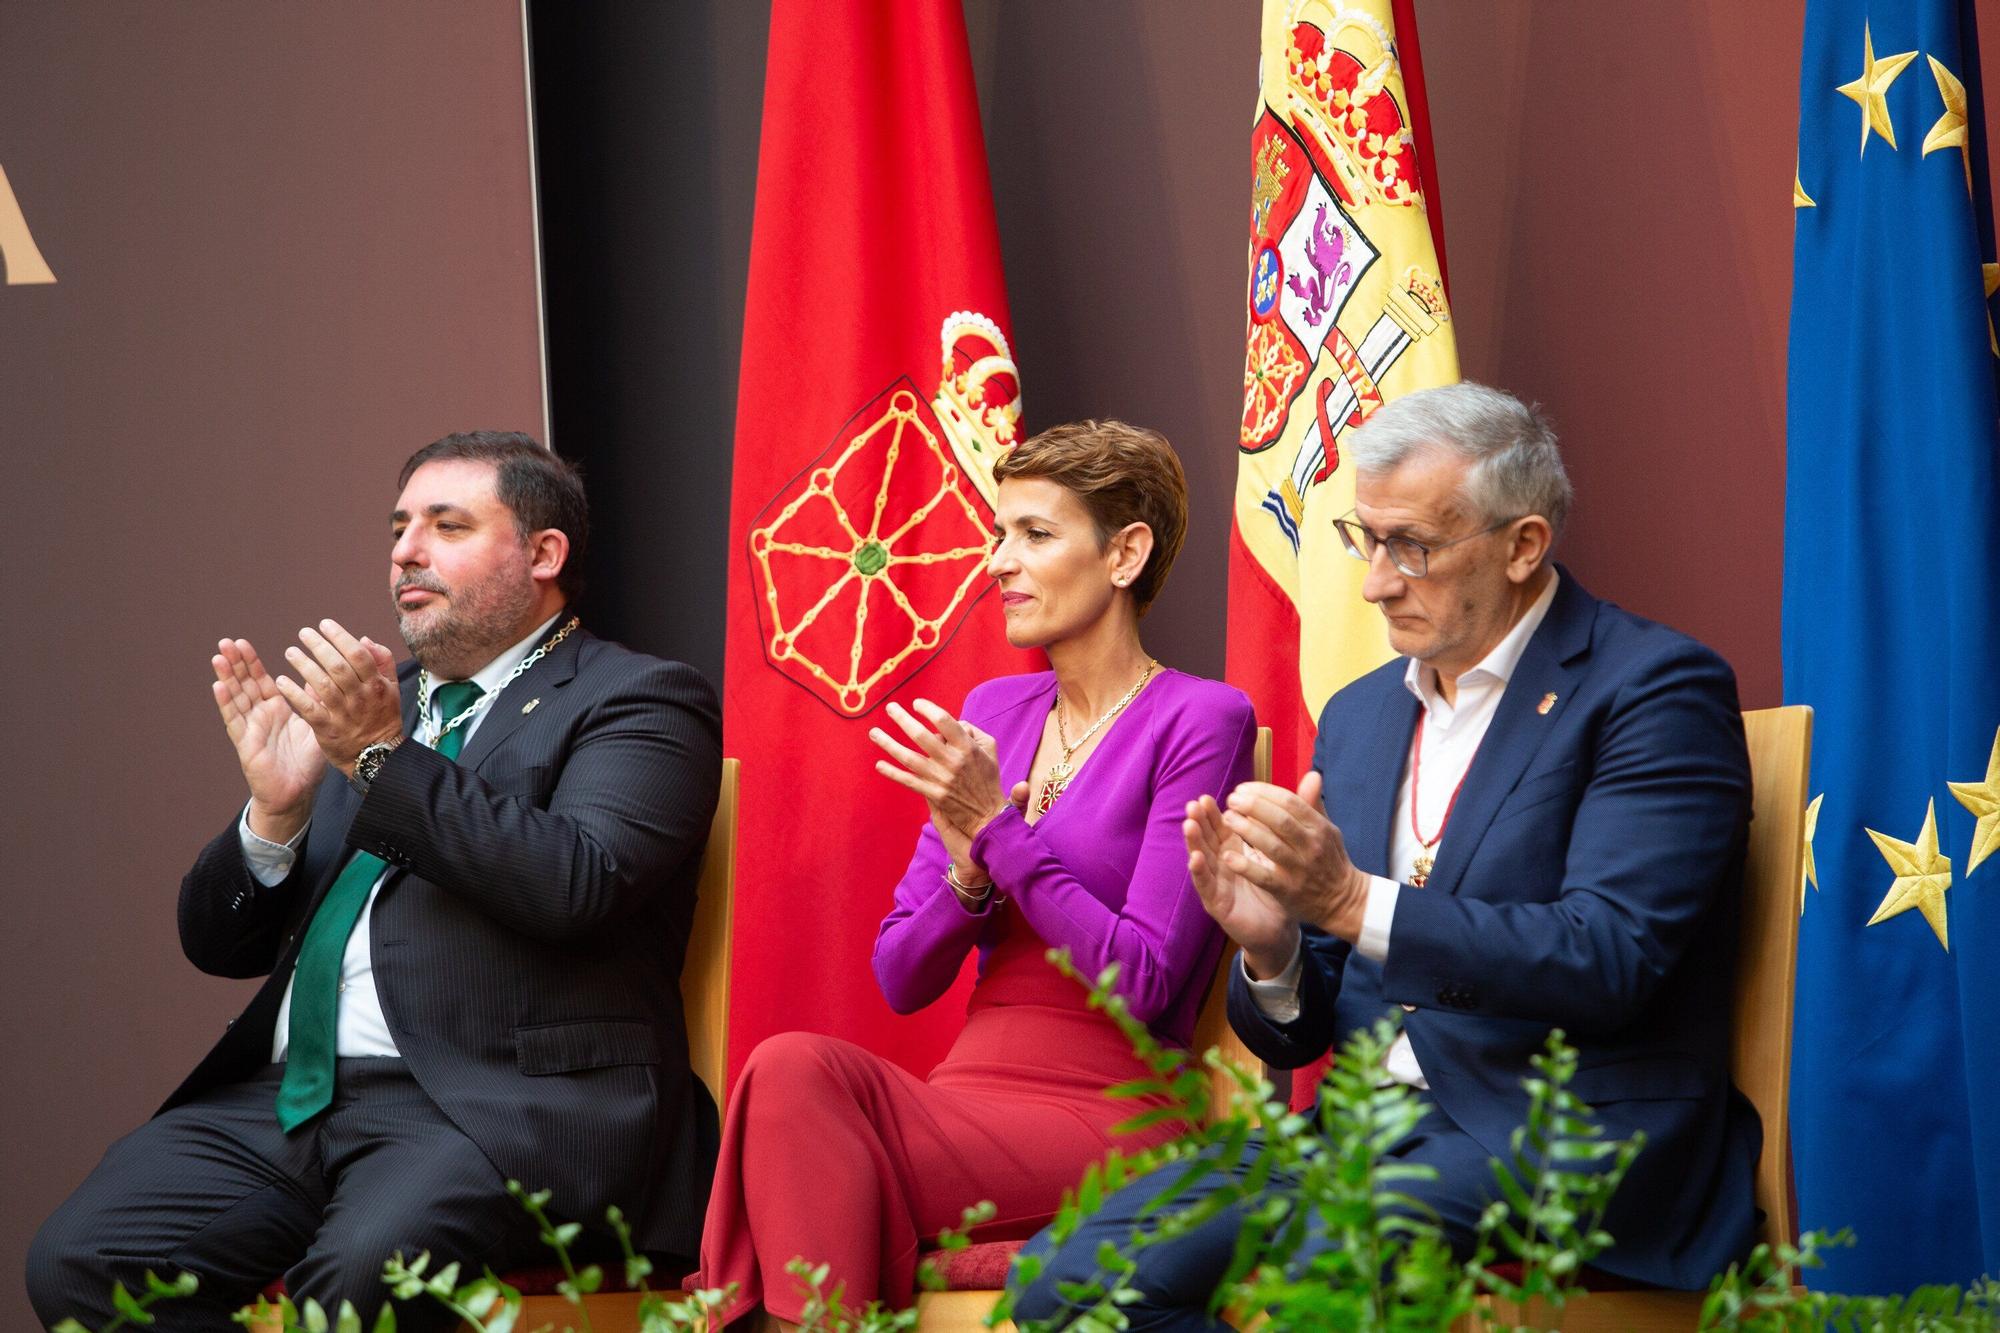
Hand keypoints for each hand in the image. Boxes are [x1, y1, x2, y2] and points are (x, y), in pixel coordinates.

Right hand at [211, 638, 322, 841]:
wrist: (298, 792)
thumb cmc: (307, 761)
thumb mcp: (316, 724)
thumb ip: (316, 700)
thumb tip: (324, 673)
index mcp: (277, 709)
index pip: (261, 680)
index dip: (251, 662)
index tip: (242, 642)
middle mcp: (260, 715)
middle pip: (245, 684)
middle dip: (235, 663)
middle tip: (226, 641)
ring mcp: (250, 728)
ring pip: (236, 698)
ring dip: (227, 677)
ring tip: (218, 656)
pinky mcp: (245, 743)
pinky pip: (235, 720)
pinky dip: (227, 702)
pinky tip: (219, 686)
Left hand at [272, 619, 403, 776]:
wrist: (379, 757)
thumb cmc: (383, 718)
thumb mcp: (392, 688)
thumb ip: (382, 661)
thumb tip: (363, 639)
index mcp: (376, 685)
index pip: (358, 654)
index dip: (340, 636)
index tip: (324, 624)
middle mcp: (361, 698)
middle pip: (338, 667)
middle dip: (319, 646)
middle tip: (303, 633)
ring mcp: (344, 714)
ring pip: (322, 685)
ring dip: (304, 666)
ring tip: (290, 652)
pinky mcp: (328, 730)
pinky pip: (308, 709)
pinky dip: (294, 694)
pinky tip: (281, 681)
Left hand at [870, 700, 1010, 869]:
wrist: (988, 815)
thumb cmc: (987, 778)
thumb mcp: (989, 749)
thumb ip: (972, 731)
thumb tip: (952, 722)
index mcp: (967, 747)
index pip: (944, 721)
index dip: (928, 709)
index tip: (917, 703)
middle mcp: (952, 761)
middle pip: (921, 736)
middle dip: (902, 719)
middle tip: (890, 708)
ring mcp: (941, 779)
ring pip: (909, 758)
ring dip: (888, 744)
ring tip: (873, 732)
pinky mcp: (933, 794)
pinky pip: (908, 781)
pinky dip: (892, 773)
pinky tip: (879, 765)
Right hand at [1184, 792, 1295, 973]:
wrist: (1278, 929)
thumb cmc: (1279, 888)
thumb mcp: (1283, 853)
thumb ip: (1292, 818)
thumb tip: (1313, 778)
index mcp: (1235, 850)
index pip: (1221, 826)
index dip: (1215, 812)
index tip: (1208, 795)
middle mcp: (1222, 864)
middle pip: (1207, 838)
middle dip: (1200, 820)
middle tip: (1195, 803)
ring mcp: (1218, 884)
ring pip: (1202, 858)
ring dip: (1194, 841)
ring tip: (1189, 824)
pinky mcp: (1217, 904)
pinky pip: (1207, 886)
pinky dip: (1200, 872)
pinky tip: (1196, 858)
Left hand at [1216, 772, 1371, 945]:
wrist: (1342, 900)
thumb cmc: (1329, 858)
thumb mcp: (1327, 829)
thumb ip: (1313, 803)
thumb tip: (1312, 774)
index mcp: (1319, 828)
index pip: (1291, 802)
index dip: (1264, 792)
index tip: (1243, 788)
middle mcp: (1311, 846)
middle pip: (1280, 821)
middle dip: (1253, 806)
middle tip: (1232, 799)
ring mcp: (1299, 869)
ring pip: (1271, 846)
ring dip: (1246, 830)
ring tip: (1227, 818)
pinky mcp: (1287, 890)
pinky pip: (1264, 877)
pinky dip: (1245, 867)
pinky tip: (1227, 855)